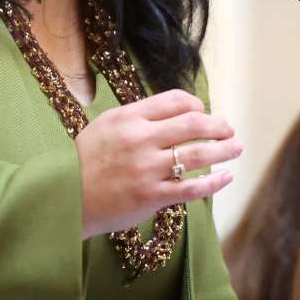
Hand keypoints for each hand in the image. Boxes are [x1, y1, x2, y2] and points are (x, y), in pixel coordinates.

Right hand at [74, 88, 241, 238]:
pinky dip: (214, 182)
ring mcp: (147, 169)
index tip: (204, 113)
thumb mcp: (105, 126)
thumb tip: (174, 113)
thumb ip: (137, 118)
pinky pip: (192, 188)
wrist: (63, 197)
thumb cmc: (84, 161)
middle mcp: (140, 139)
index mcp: (129, 118)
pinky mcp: (151, 197)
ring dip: (223, 150)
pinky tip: (225, 177)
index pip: (175, 101)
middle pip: (193, 125)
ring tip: (236, 148)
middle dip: (218, 126)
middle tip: (230, 129)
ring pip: (198, 155)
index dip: (196, 105)